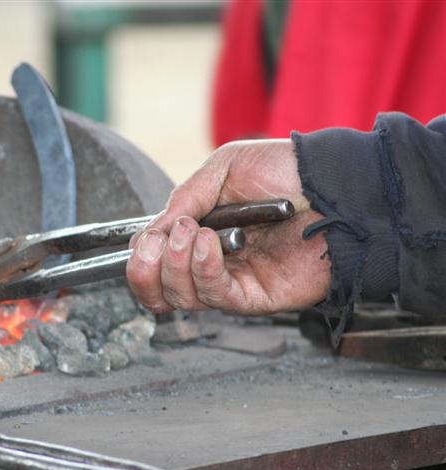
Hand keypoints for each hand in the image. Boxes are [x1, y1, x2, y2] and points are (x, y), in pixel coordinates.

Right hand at [126, 139, 330, 314]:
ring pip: (183, 297)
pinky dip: (204, 271)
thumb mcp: (222, 169)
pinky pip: (217, 296)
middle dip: (146, 270)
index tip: (148, 237)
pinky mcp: (257, 296)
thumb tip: (150, 233)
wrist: (332, 181)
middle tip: (159, 241)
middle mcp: (211, 264)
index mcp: (198, 235)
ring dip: (176, 265)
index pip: (153, 263)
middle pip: (160, 290)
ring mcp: (233, 281)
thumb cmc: (283, 170)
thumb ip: (184, 198)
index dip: (141, 257)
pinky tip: (209, 244)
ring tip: (194, 232)